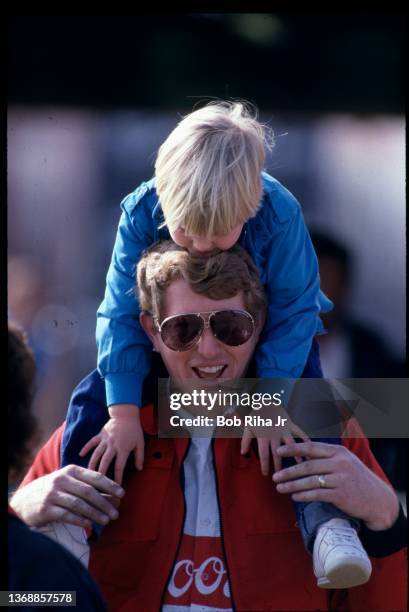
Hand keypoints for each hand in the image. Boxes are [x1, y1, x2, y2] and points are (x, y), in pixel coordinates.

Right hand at [10, 465, 124, 527]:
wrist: (24, 500)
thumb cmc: (54, 490)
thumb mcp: (68, 482)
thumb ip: (87, 486)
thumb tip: (113, 496)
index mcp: (71, 470)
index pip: (94, 477)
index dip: (110, 485)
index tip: (122, 494)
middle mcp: (62, 480)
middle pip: (89, 491)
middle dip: (105, 503)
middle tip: (116, 513)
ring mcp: (53, 494)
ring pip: (79, 504)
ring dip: (95, 513)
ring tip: (107, 521)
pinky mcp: (46, 508)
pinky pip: (66, 515)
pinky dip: (79, 520)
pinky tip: (89, 525)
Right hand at [79, 404, 143, 484]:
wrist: (126, 414)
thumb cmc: (134, 430)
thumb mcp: (140, 443)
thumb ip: (140, 457)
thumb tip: (139, 469)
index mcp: (123, 449)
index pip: (119, 466)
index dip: (118, 477)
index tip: (116, 488)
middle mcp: (112, 445)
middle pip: (105, 462)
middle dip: (101, 474)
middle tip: (97, 485)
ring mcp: (105, 440)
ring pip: (96, 454)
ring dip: (92, 464)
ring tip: (87, 475)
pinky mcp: (100, 435)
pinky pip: (91, 442)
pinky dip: (85, 448)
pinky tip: (80, 455)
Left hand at [241, 406, 308, 474]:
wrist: (265, 401)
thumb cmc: (256, 416)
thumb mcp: (248, 427)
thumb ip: (245, 441)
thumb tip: (243, 454)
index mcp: (263, 436)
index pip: (264, 455)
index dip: (265, 465)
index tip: (266, 474)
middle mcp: (275, 435)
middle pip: (278, 453)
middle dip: (279, 465)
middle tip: (281, 475)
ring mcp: (284, 430)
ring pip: (291, 444)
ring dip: (296, 454)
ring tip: (300, 465)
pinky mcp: (291, 425)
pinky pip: (300, 432)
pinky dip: (305, 439)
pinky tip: (311, 447)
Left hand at [272, 441, 399, 529]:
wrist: (377, 499)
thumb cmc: (356, 479)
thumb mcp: (344, 462)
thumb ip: (325, 458)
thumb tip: (301, 455)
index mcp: (338, 452)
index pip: (311, 447)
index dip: (293, 448)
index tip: (278, 450)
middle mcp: (339, 463)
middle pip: (307, 466)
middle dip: (288, 471)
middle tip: (274, 476)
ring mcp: (341, 479)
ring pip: (310, 481)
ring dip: (292, 485)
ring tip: (279, 487)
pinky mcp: (341, 495)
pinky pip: (317, 495)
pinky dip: (303, 496)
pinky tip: (294, 497)